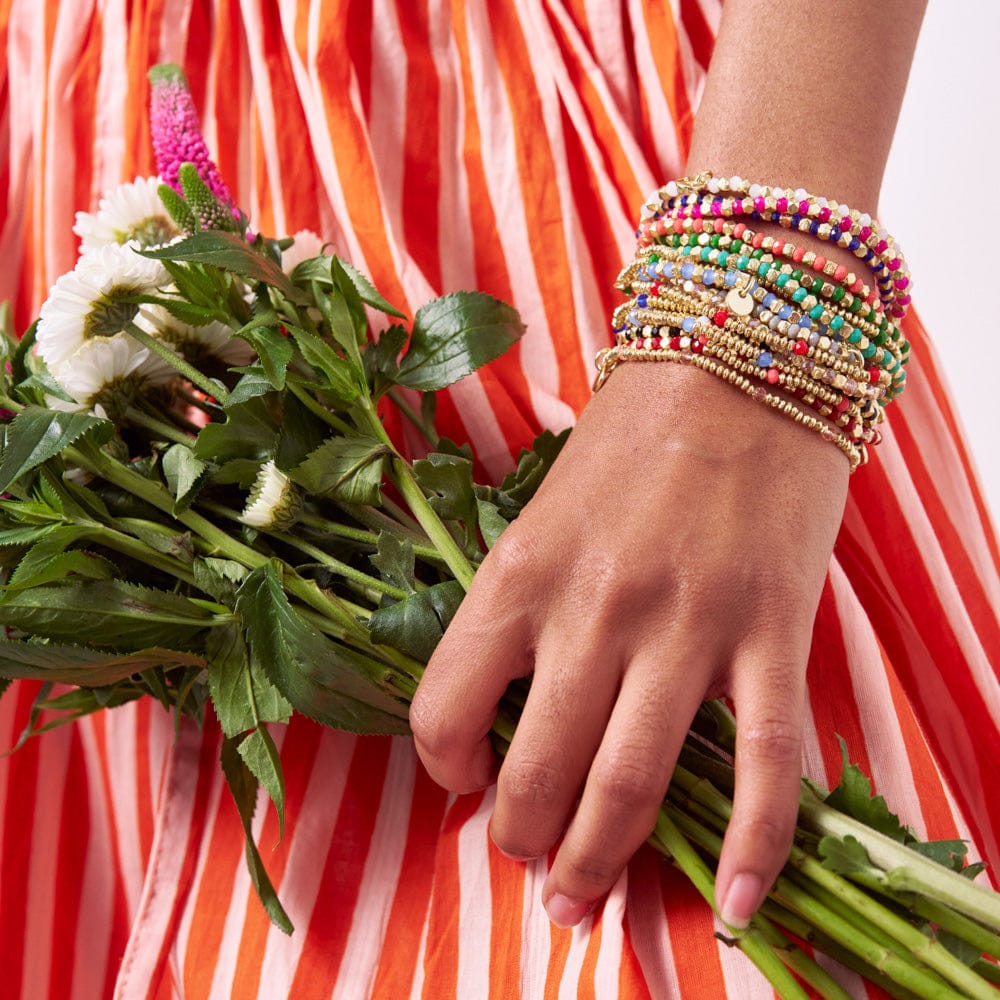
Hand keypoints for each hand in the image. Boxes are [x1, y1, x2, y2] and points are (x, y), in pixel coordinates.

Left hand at [410, 361, 848, 927]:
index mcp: (520, 572)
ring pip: (631, 783)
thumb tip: (508, 702)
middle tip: (530, 862)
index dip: (445, 767)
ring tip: (583, 902)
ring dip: (599, 863)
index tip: (466, 781)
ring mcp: (687, 625)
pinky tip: (733, 902)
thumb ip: (522, 603)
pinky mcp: (772, 632)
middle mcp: (594, 607)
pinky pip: (764, 763)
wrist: (739, 365)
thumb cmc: (629, 436)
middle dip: (522, 842)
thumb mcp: (543, 509)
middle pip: (537, 770)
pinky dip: (752, 845)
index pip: (445, 707)